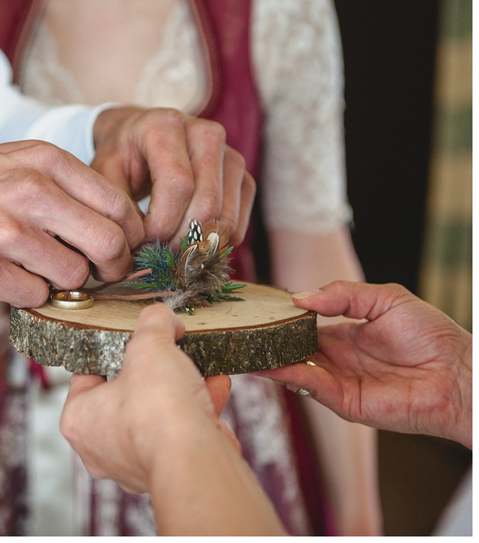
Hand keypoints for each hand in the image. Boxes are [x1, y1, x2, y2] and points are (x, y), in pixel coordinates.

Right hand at [0, 140, 143, 306]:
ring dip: (62, 284)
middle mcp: (28, 190)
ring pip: (74, 277)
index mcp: (44, 159)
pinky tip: (5, 278)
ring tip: (34, 270)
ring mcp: (4, 230)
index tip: (119, 251)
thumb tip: (120, 227)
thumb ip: (64, 186)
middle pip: (109, 244)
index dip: (128, 237)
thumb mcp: (12, 163)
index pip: (120, 206)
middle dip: (110, 268)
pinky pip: (35, 297)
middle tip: (96, 275)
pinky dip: (27, 296)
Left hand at [61, 303, 283, 534]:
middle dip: (153, 371)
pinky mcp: (170, 469)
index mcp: (79, 420)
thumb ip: (153, 323)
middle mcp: (101, 448)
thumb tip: (161, 315)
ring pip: (156, 415)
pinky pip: (181, 432)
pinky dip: (199, 408)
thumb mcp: (149, 345)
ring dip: (182, 387)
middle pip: (126, 395)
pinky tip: (216, 385)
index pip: (87, 375)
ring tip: (199, 364)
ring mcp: (136, 462)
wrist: (196, 459)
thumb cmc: (157, 410)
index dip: (110, 352)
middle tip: (167, 352)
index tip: (130, 340)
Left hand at [91, 106, 254, 247]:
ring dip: (197, 247)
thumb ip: (117, 206)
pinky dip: (214, 245)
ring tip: (169, 253)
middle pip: (207, 204)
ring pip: (225, 218)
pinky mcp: (242, 177)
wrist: (140, 136)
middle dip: (179, 240)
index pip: (178, 184)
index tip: (142, 243)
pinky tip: (189, 247)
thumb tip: (136, 246)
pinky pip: (237, 223)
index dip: (161, 224)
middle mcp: (206, 134)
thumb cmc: (121, 157)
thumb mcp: (104, 174)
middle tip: (156, 255)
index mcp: (166, 126)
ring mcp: (230, 155)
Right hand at [258, 281, 471, 448]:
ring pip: (294, 369)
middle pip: (292, 349)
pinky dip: (288, 375)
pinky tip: (270, 363)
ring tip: (243, 346)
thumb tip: (300, 297)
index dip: (282, 318)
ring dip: (270, 359)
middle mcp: (337, 359)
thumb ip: (342, 294)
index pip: (303, 326)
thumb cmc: (433, 335)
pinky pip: (310, 386)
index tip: (258, 309)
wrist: (460, 374)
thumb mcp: (385, 299)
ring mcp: (339, 381)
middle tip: (240, 328)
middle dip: (268, 340)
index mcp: (345, 334)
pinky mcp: (345, 402)